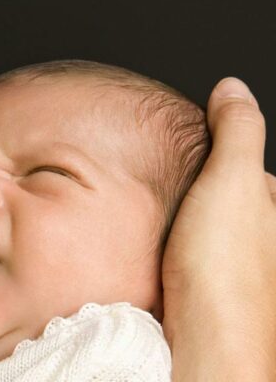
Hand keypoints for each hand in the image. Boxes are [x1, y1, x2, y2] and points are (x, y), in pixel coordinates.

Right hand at [162, 77, 275, 380]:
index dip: (220, 153)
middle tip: (167, 179)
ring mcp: (237, 267)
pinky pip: (193, 253)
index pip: (251, 168)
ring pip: (209, 228)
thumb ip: (237, 131)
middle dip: (203, 188)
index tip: (190, 145)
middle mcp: (263, 239)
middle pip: (228, 199)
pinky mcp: (211, 288)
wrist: (205, 338)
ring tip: (159, 210)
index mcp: (272, 208)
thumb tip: (234, 86)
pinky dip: (178, 245)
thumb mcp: (232, 181)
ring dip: (186, 219)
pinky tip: (160, 245)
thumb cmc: (224, 267)